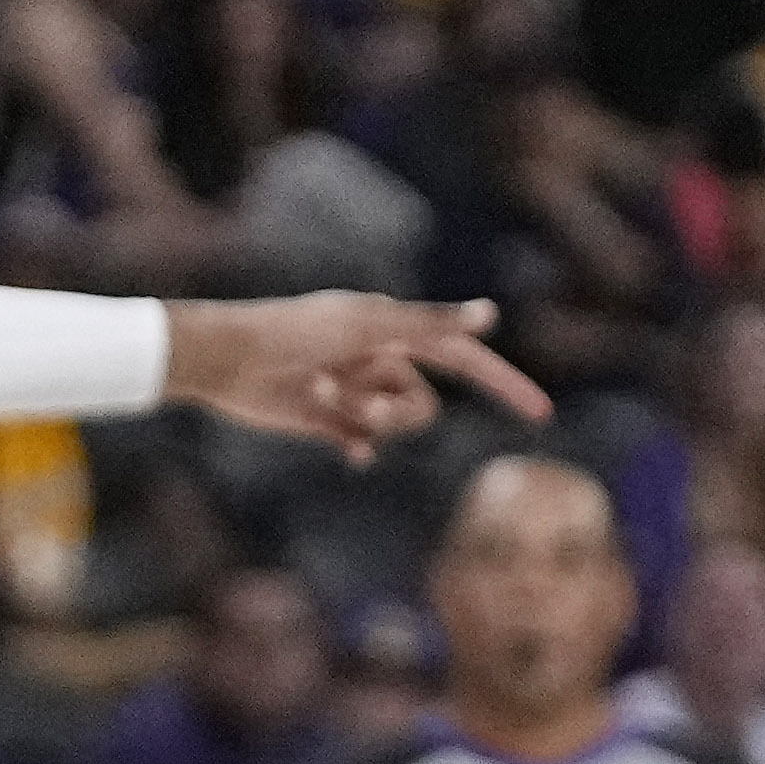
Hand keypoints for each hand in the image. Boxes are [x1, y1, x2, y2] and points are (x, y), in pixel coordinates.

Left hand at [158, 290, 548, 455]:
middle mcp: (376, 360)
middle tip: (354, 398)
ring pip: (394, 425)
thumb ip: (430, 324)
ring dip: (368, 418)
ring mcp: (353, 391)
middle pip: (422, 404)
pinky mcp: (326, 420)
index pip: (461, 357)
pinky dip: (358, 446)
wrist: (224, 359)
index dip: (501, 382)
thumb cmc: (293, 331)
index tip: (541, 413)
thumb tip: (491, 314)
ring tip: (321, 394)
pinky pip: (364, 445)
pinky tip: (347, 450)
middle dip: (398, 409)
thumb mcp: (367, 325)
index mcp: (389, 330)